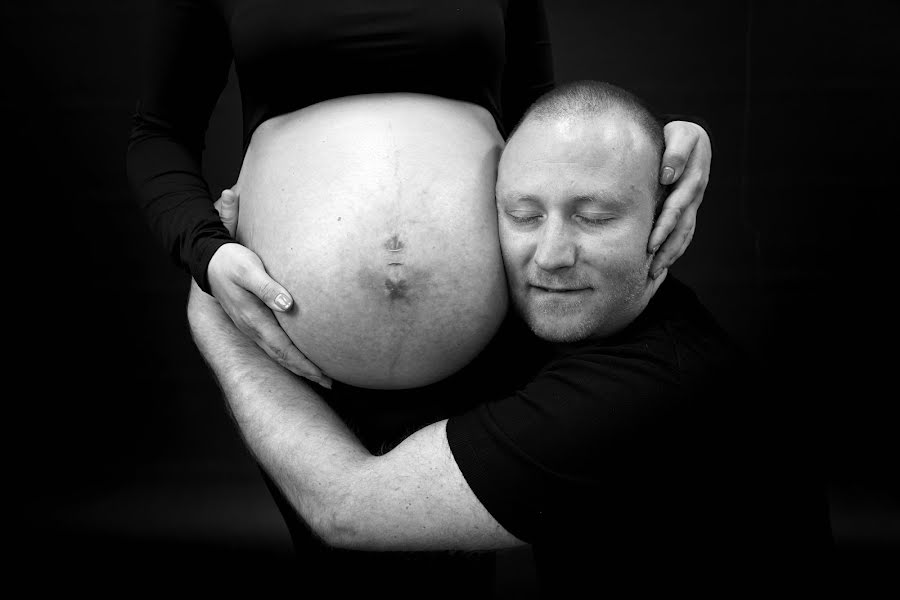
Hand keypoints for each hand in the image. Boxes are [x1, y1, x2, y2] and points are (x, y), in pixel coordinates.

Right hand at [206, 189, 331, 387]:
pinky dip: (288, 355)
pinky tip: (299, 356)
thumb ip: (267, 287)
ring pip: (278, 354)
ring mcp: (251, 328)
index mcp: (254, 319)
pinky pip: (273, 345)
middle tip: (329, 383)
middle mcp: (252, 329)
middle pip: (282, 358)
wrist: (209, 262)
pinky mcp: (252, 322)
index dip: (304, 364)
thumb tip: (287, 304)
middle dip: (306, 372)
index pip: (284, 349)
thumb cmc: (232, 262)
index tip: (323, 375)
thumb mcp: (249, 270)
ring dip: (298, 366)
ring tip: (319, 376)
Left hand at [648, 121, 711, 279]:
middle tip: (650, 265)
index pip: (678, 206)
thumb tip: (667, 176)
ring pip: (685, 233)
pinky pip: (685, 234)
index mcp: (693, 178)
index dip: (666, 224)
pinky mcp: (688, 210)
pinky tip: (661, 264)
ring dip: (671, 253)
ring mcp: (693, 204)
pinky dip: (675, 250)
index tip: (651, 242)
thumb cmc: (678, 134)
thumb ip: (676, 152)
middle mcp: (695, 195)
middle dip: (667, 246)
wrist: (688, 136)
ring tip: (654, 272)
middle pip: (682, 225)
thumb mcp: (680, 134)